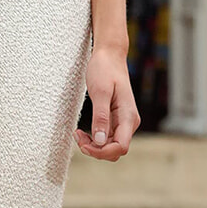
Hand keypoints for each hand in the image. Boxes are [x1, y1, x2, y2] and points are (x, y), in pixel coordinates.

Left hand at [74, 42, 139, 161]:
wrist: (110, 55)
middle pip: (115, 150)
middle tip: (78, 137)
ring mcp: (123, 122)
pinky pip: (107, 137)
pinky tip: (83, 131)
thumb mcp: (100, 92)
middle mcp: (129, 122)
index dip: (102, 152)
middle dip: (96, 149)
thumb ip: (100, 117)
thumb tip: (99, 141)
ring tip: (78, 133)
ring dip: (94, 145)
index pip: (120, 147)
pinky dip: (94, 138)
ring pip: (110, 145)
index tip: (84, 144)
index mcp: (128, 116)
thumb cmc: (105, 69)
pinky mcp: (116, 119)